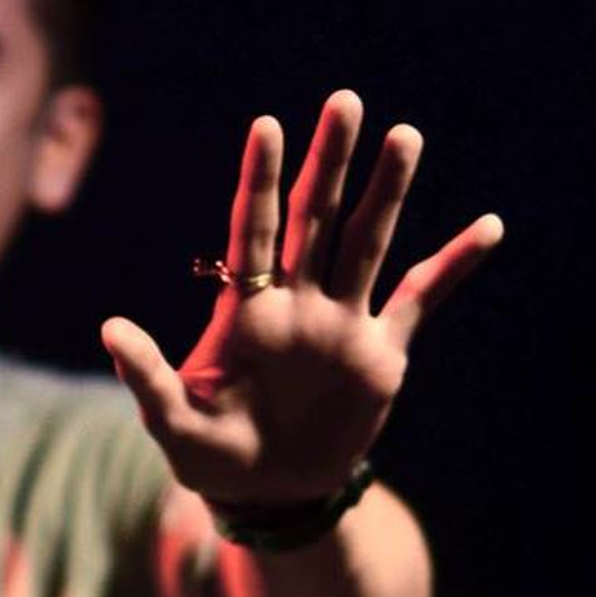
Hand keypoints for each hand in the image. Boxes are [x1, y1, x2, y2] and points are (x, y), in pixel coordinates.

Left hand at [101, 90, 502, 507]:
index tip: (267, 125)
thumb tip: (109, 329)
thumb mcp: (171, 423)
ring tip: (405, 134)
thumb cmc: (210, 457)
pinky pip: (423, 300)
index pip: (255, 230)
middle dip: (330, 161)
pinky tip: (487, 226)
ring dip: (387, 191)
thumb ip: (147, 376)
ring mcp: (341, 323)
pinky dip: (455, 265)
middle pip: (316, 218)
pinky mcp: (381, 354)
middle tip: (344, 101)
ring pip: (366, 243)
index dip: (262, 180)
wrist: (267, 495)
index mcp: (245, 310)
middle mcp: (295, 303)